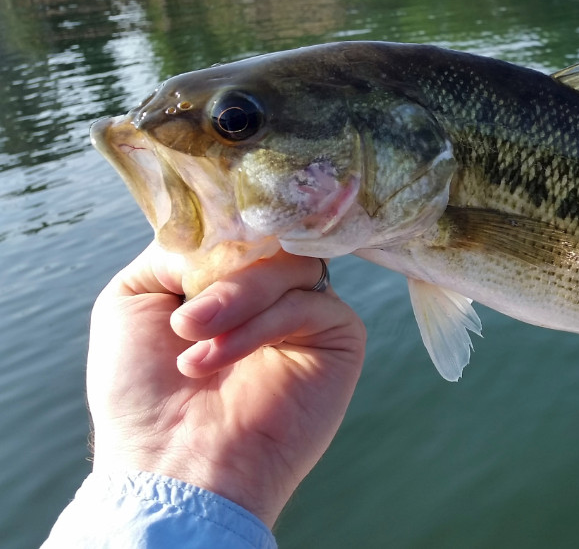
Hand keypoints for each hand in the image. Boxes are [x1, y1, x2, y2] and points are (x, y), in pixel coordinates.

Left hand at [85, 242, 364, 525]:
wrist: (172, 464)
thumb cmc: (142, 392)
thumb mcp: (132, 297)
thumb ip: (177, 247)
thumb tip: (224, 229)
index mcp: (228, 276)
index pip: (243, 221)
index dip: (224, 219)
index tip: (198, 231)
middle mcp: (272, 291)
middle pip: (271, 236)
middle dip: (225, 269)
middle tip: (186, 316)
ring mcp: (308, 313)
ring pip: (290, 264)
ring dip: (235, 297)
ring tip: (193, 339)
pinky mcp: (339, 339)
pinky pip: (311, 303)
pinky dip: (260, 325)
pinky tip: (217, 359)